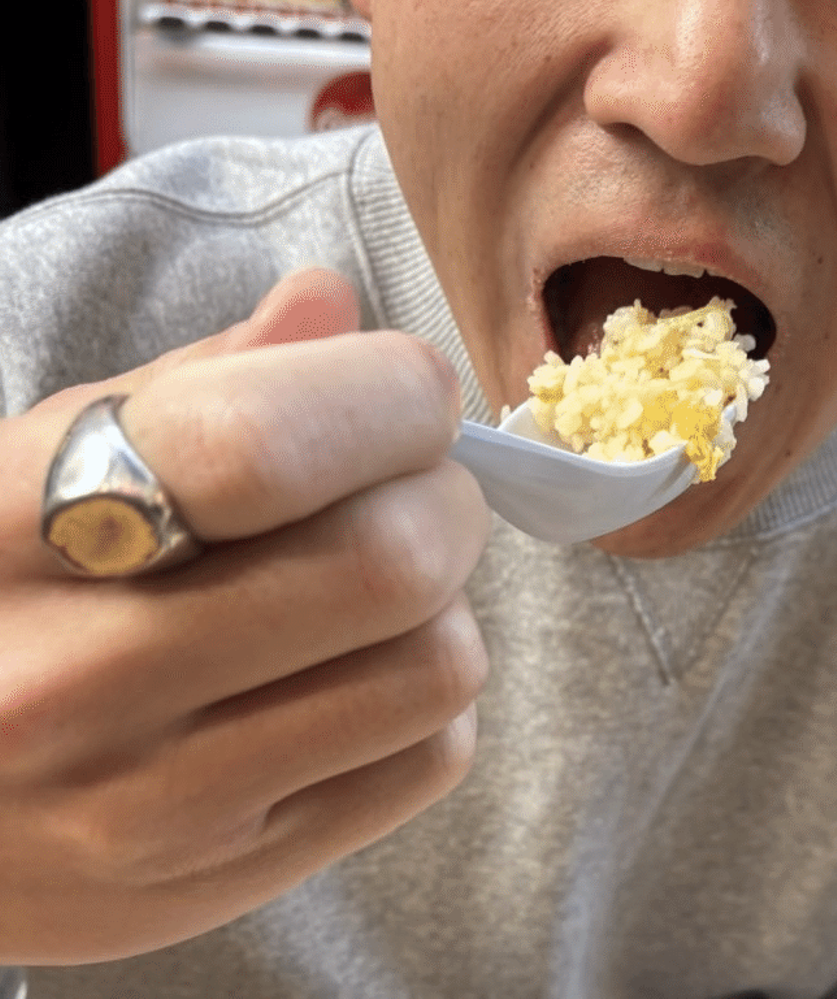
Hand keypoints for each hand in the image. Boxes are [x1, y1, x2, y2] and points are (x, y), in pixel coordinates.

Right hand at [0, 270, 489, 963]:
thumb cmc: (0, 581)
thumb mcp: (53, 446)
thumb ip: (208, 375)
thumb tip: (334, 303)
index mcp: (21, 526)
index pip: (265, 445)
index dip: (390, 395)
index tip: (406, 388)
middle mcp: (77, 679)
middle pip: (389, 561)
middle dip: (443, 494)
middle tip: (408, 483)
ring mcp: (150, 804)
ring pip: (437, 666)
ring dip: (443, 601)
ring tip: (372, 584)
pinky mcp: (220, 883)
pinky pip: (430, 757)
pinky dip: (428, 693)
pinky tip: (351, 669)